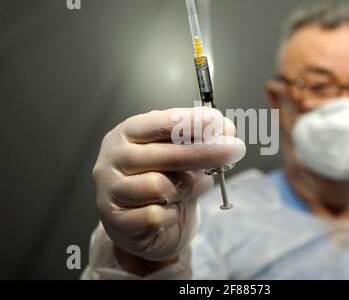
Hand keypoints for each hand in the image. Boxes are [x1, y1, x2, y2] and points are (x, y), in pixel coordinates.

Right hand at [92, 107, 245, 263]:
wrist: (146, 227)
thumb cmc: (165, 182)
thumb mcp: (183, 156)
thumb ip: (200, 141)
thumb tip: (226, 128)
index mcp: (128, 133)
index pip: (161, 123)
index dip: (193, 122)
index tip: (219, 122)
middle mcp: (114, 157)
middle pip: (166, 154)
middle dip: (207, 152)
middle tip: (236, 150)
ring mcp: (110, 189)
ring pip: (160, 186)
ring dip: (185, 189)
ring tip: (187, 191)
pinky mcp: (115, 221)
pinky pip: (156, 216)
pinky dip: (171, 214)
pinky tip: (168, 212)